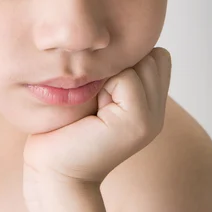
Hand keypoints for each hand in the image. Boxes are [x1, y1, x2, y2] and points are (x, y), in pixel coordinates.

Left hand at [23, 47, 171, 186]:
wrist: (54, 171)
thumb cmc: (64, 130)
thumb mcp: (95, 93)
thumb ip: (116, 71)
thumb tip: (114, 39)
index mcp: (150, 103)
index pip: (154, 54)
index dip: (123, 61)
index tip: (99, 90)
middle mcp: (158, 111)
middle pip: (149, 54)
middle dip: (117, 65)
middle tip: (95, 100)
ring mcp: (152, 118)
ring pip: (139, 62)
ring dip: (109, 75)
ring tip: (94, 106)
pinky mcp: (139, 123)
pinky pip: (126, 78)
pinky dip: (104, 87)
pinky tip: (92, 113)